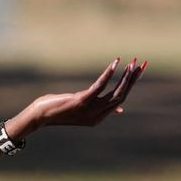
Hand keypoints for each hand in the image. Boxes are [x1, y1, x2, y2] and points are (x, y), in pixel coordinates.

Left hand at [21, 57, 145, 133]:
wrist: (38, 116)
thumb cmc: (58, 109)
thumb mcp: (81, 110)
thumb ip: (100, 108)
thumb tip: (120, 108)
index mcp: (98, 118)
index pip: (120, 99)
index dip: (131, 85)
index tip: (138, 70)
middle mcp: (96, 116)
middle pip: (121, 95)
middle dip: (133, 79)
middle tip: (142, 64)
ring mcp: (89, 109)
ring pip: (115, 92)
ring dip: (126, 76)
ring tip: (133, 63)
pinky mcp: (81, 101)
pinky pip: (99, 86)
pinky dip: (109, 74)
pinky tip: (116, 63)